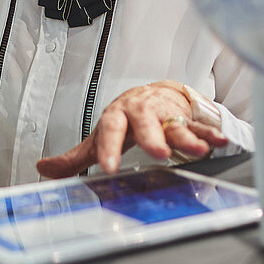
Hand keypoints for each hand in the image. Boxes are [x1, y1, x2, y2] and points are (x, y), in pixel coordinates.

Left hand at [36, 80, 228, 178]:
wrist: (154, 95)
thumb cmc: (125, 119)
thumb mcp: (100, 136)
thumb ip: (75, 156)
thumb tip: (43, 168)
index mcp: (117, 117)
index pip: (110, 130)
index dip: (109, 148)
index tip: (108, 167)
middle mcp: (141, 112)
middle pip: (146, 121)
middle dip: (153, 136)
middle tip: (159, 151)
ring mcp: (166, 115)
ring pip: (176, 124)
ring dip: (187, 136)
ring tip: (197, 149)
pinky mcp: (188, 119)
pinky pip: (201, 126)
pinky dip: (210, 134)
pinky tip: (219, 142)